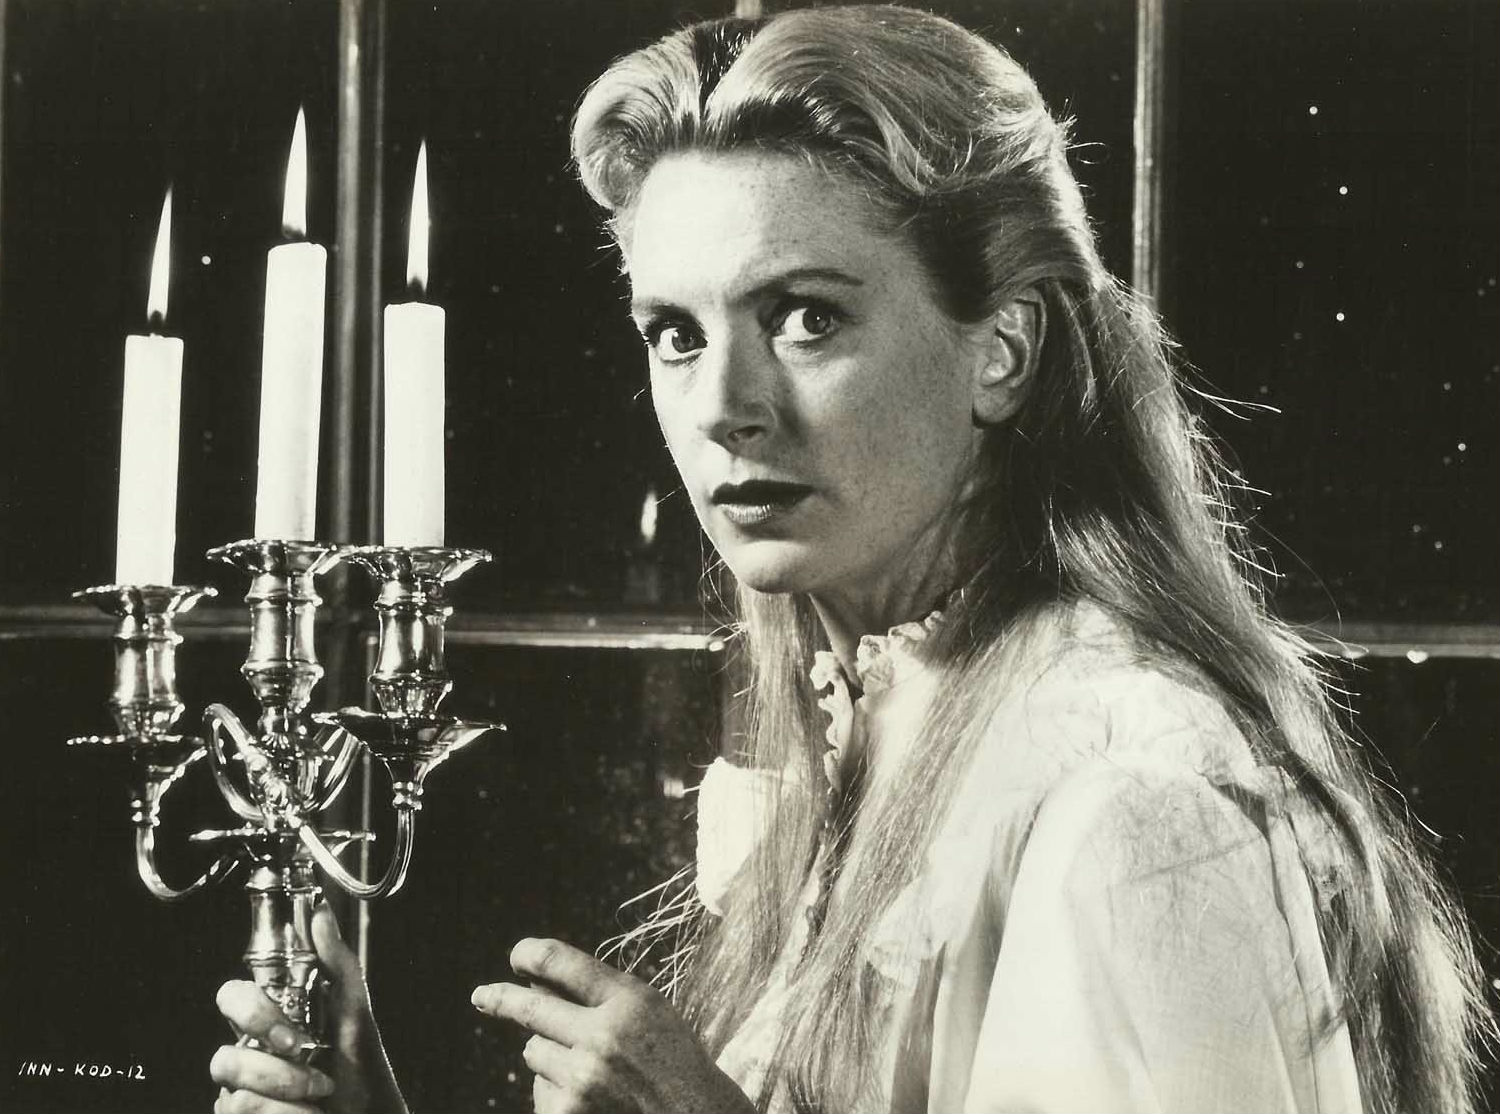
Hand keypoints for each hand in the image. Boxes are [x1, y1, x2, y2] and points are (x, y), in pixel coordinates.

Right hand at [210, 905, 406, 1113]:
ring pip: (233, 1092)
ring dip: (287, 1094)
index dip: (251, 1014)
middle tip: (305, 1068)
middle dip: (269, 1069)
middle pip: (221, 1057)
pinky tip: (308, 1112)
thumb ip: (337, 961)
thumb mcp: (354, 1009)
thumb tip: (320, 912)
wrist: (368, 1106)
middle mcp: (245, 1055)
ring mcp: (238, 1092)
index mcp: (267, 1021)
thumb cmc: (358, 1060)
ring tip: (319, 1093)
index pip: (231, 1000)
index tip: (293, 1037)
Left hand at [473, 938, 754, 1113]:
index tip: (517, 956)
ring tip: (591, 1071)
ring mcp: (583, 1078)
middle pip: (529, 1007)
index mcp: (629, 1000)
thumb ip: (601, 994)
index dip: (529, 954)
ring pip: (533, 1052)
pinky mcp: (568, 1113)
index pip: (561, 962)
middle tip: (482, 996)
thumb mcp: (649, 1013)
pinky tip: (588, 1097)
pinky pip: (539, 1089)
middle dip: (500, 999)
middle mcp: (603, 1035)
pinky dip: (555, 1090)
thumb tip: (536, 979)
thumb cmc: (673, 1064)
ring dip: (550, 1056)